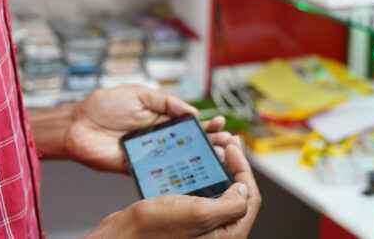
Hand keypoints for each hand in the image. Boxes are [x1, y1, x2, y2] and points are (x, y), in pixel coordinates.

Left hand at [64, 85, 229, 173]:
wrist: (77, 124)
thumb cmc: (104, 105)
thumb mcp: (139, 93)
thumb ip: (166, 102)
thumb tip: (193, 111)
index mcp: (159, 118)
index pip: (189, 123)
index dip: (206, 125)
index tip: (221, 124)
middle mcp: (158, 137)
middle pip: (189, 142)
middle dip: (210, 142)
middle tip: (227, 143)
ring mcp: (150, 154)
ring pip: (180, 159)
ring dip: (199, 159)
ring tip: (219, 157)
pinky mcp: (140, 168)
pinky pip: (161, 172)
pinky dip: (178, 173)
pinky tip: (193, 173)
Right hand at [84, 152, 257, 238]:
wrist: (124, 235)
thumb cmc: (154, 230)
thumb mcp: (199, 213)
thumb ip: (230, 204)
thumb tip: (243, 189)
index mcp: (227, 234)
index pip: (248, 198)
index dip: (244, 169)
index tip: (234, 148)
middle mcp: (216, 231)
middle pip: (235, 193)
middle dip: (233, 165)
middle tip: (228, 143)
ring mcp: (200, 224)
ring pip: (217, 191)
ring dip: (216, 168)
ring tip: (211, 149)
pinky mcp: (184, 217)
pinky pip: (199, 193)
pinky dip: (198, 176)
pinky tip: (191, 165)